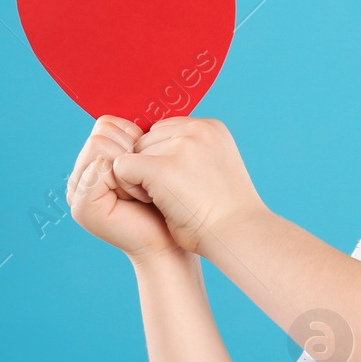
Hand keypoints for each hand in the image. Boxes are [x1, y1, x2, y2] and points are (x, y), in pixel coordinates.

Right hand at [67, 115, 184, 262]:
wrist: (177, 242)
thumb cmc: (177, 201)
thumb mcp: (160, 160)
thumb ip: (143, 136)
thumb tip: (154, 95)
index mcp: (98, 161)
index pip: (107, 123)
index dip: (135, 137)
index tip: (156, 160)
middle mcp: (83, 173)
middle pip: (101, 129)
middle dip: (133, 150)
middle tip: (150, 179)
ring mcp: (77, 190)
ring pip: (99, 145)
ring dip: (131, 166)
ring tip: (145, 190)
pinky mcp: (81, 206)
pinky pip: (99, 168)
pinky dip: (125, 181)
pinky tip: (139, 198)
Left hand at [110, 117, 264, 255]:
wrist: (237, 233)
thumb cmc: (226, 213)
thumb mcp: (216, 170)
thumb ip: (193, 153)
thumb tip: (160, 153)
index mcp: (211, 128)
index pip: (165, 130)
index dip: (164, 158)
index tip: (181, 182)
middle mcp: (196, 130)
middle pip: (147, 139)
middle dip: (152, 166)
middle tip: (176, 193)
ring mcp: (180, 146)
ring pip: (134, 153)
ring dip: (142, 177)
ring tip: (170, 199)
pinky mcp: (160, 166)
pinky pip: (122, 167)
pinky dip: (130, 187)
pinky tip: (153, 202)